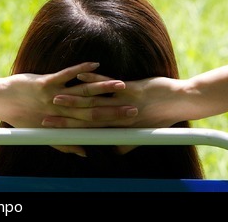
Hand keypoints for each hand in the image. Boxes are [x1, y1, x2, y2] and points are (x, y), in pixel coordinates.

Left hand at [0, 62, 139, 156]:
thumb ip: (65, 143)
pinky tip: (95, 65)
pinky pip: (66, 75)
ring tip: (121, 86)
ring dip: (103, 89)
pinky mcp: (45, 83)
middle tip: (134, 109)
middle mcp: (60, 112)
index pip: (92, 127)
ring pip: (83, 93)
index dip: (112, 127)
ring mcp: (53, 97)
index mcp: (62, 123)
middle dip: (115, 110)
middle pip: (92, 111)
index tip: (131, 126)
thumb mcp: (44, 132)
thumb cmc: (21, 116)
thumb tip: (84, 153)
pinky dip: (81, 70)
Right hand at [42, 74, 185, 128]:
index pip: (88, 131)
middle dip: (64, 118)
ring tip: (56, 98)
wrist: (182, 102)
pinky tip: (80, 76)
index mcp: (119, 128)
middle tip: (45, 118)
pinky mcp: (131, 90)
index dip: (69, 132)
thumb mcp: (141, 132)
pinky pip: (108, 84)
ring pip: (93, 102)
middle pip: (85, 118)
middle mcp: (118, 118)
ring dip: (73, 100)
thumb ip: (125, 141)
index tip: (52, 132)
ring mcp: (124, 103)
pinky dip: (93, 80)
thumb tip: (114, 151)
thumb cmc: (161, 115)